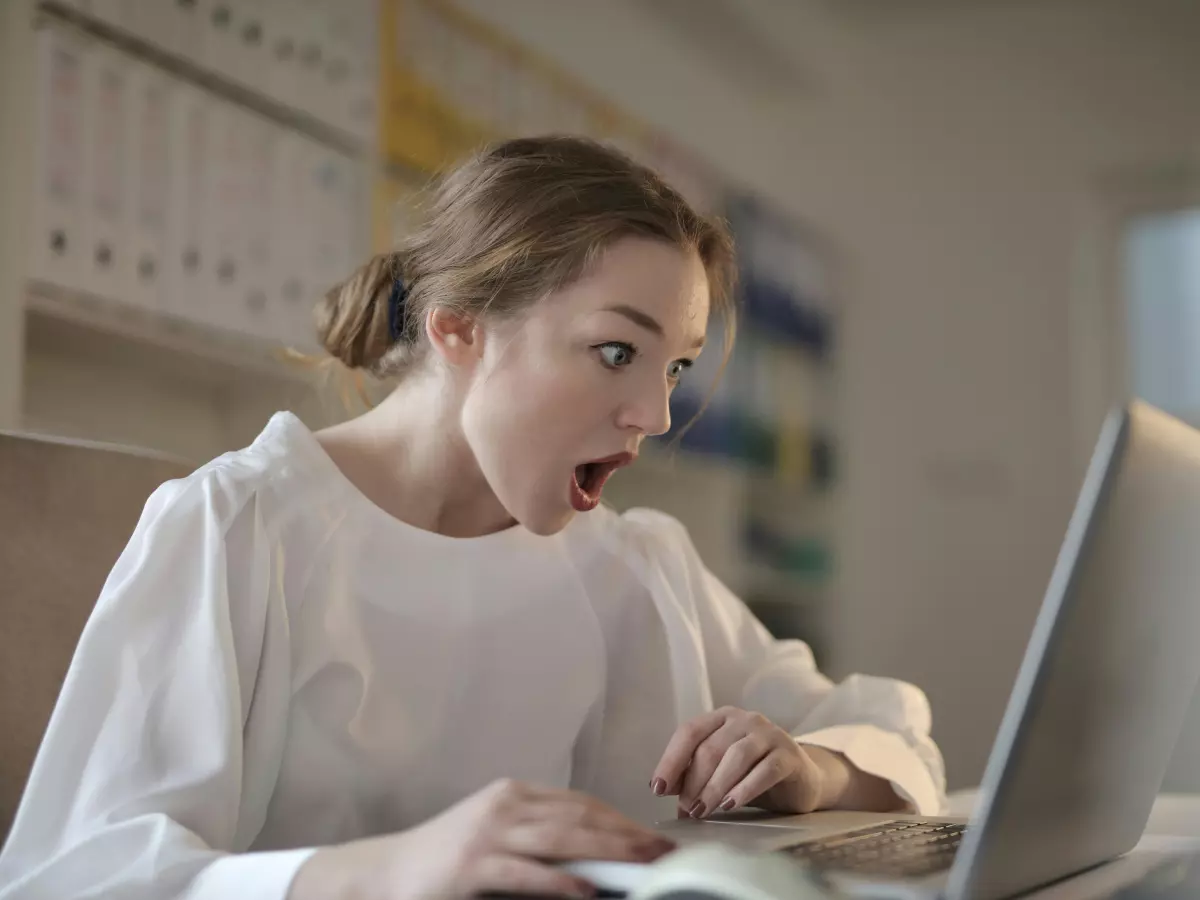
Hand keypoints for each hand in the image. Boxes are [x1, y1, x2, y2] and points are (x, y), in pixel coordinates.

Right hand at [288, 778, 674, 899]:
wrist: (383, 873)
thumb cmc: (442, 861)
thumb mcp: (495, 838)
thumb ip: (538, 840)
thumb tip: (593, 860)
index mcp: (513, 794)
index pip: (580, 802)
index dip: (620, 819)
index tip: (652, 837)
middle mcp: (505, 805)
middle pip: (580, 816)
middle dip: (628, 834)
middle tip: (665, 851)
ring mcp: (488, 832)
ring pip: (563, 838)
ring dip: (610, 852)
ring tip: (644, 866)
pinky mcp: (473, 865)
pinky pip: (528, 872)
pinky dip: (562, 881)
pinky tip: (588, 890)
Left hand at [649, 706, 832, 818]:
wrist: (802, 780)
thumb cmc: (753, 774)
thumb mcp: (720, 773)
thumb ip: (694, 776)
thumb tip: (665, 791)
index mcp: (722, 718)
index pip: (690, 732)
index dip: (671, 759)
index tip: (658, 788)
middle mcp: (745, 719)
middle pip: (711, 748)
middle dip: (694, 782)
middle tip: (687, 809)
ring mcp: (769, 734)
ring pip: (735, 757)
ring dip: (715, 787)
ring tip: (703, 811)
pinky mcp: (789, 755)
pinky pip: (764, 770)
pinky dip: (744, 789)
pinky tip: (730, 805)